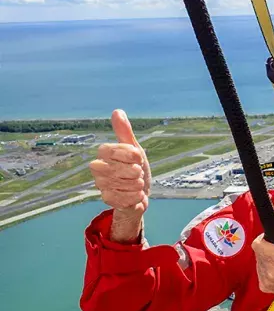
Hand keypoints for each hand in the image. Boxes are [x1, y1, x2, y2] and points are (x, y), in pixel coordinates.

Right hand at [89, 110, 151, 242]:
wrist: (139, 196)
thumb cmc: (136, 170)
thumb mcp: (135, 150)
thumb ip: (125, 133)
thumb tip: (117, 111)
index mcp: (104, 154)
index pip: (111, 150)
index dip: (129, 155)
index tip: (138, 158)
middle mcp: (98, 168)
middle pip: (118, 168)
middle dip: (135, 172)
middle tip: (137, 174)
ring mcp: (101, 184)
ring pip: (124, 184)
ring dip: (137, 185)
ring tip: (136, 184)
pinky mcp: (107, 199)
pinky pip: (124, 198)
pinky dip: (135, 197)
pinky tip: (135, 196)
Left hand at [252, 225, 273, 310]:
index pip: (258, 243)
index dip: (265, 238)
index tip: (273, 239)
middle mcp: (270, 272)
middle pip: (258, 251)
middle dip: (268, 247)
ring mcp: (266, 280)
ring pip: (259, 260)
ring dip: (268, 258)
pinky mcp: (264, 286)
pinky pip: (260, 270)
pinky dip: (268, 268)